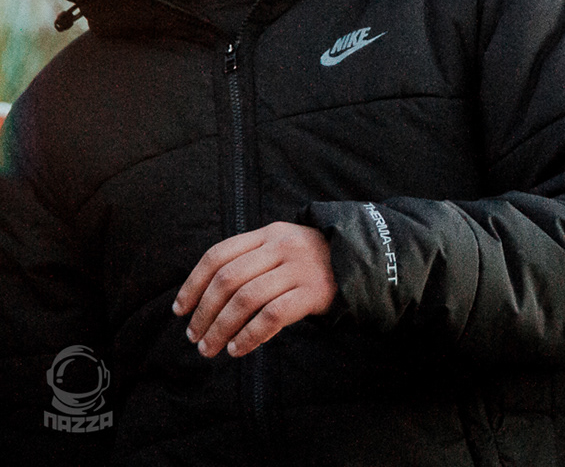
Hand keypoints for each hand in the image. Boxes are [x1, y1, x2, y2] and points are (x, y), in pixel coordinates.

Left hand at [174, 222, 335, 358]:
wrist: (365, 262)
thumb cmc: (313, 262)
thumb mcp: (283, 248)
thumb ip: (251, 264)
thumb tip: (206, 304)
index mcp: (269, 233)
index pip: (218, 255)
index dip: (193, 284)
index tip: (180, 310)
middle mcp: (282, 246)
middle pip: (227, 280)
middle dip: (204, 313)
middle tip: (194, 338)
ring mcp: (299, 268)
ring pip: (246, 300)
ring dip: (221, 329)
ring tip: (211, 348)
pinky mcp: (313, 291)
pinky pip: (271, 316)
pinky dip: (249, 336)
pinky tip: (239, 349)